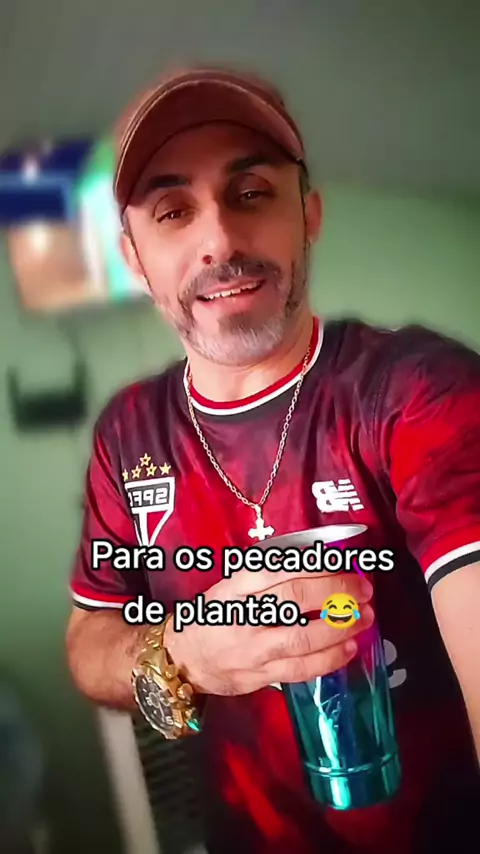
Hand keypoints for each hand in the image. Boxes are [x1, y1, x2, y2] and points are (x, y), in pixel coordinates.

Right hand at [164, 568, 373, 695]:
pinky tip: (349, 647)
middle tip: (362, 589)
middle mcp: (242, 617)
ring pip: (302, 638)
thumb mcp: (230, 586)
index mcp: (234, 588)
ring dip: (339, 627)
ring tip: (364, 617)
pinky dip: (329, 659)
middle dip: (335, 592)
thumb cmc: (214, 615)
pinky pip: (300, 669)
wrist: (183, 659)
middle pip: (294, 599)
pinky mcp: (260, 677)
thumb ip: (266, 576)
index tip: (341, 561)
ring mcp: (252, 650)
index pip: (276, 569)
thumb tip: (319, 562)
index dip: (313, 564)